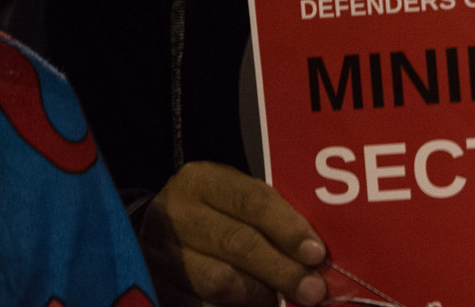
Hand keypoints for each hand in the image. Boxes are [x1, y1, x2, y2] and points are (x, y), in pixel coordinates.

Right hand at [139, 162, 328, 306]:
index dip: (288, 229)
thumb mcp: (235, 196)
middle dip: (281, 269)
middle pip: (237, 243)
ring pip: (218, 280)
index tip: (316, 253)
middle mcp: (178, 213)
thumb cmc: (213, 209)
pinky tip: (257, 304)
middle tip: (312, 290)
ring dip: (259, 293)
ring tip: (282, 298)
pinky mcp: (159, 285)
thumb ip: (270, 216)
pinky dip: (237, 306)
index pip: (252, 201)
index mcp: (203, 181)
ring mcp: (163, 253)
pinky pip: (203, 303)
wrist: (158, 228)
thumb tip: (313, 254)